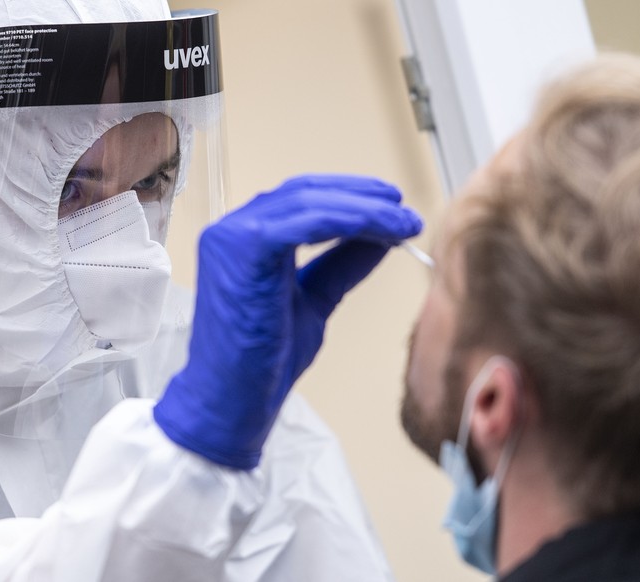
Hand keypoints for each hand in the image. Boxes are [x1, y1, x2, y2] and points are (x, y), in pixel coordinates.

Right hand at [154, 174, 422, 468]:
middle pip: (306, 192)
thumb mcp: (315, 300)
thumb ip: (341, 265)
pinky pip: (305, 222)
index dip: (351, 197)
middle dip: (364, 197)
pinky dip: (348, 221)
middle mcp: (233, 228)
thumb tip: (380, 239)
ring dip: (365, 208)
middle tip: (406, 213)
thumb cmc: (264, 359)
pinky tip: (379, 229)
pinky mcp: (244, 248)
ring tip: (403, 223)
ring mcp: (233, 235)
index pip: (302, 199)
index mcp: (246, 238)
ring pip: (309, 202)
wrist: (234, 399)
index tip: (394, 209)